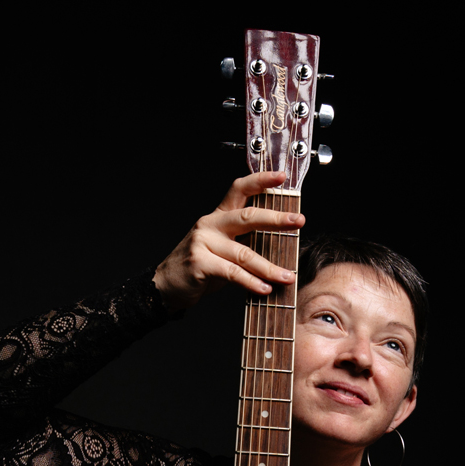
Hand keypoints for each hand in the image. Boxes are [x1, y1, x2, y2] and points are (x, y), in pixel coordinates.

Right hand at [153, 171, 304, 310]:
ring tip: (288, 277)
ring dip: (269, 267)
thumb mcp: (223, 247)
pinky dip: (251, 282)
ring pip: (244, 253)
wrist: (165, 285)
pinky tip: (264, 289)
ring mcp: (203, 242)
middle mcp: (211, 224)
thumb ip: (245, 241)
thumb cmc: (200, 266)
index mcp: (218, 215)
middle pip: (247, 217)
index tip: (282, 176)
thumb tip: (281, 245)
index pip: (239, 189)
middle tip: (298, 221)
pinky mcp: (199, 263)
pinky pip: (232, 273)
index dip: (261, 180)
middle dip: (276, 219)